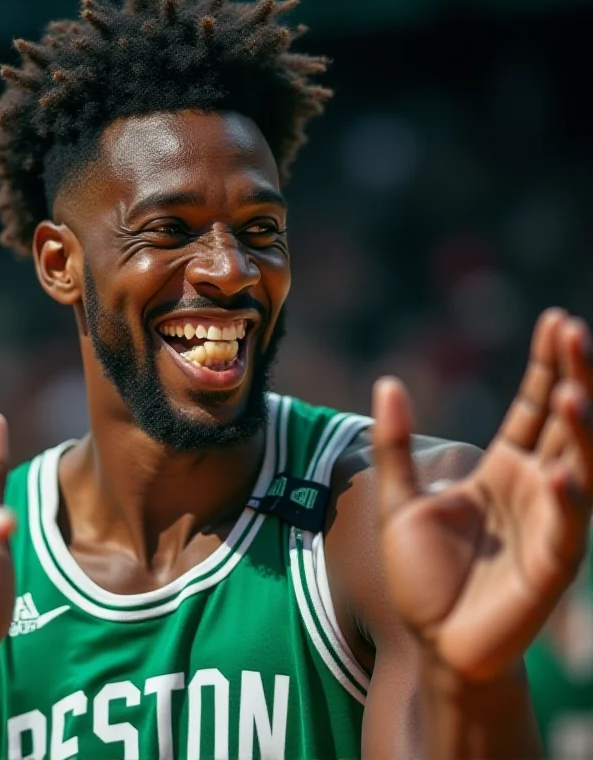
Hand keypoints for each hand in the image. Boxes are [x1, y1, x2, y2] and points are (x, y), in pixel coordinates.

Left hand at [373, 308, 592, 680]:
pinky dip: (567, 501)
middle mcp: (535, 489)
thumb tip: (387, 382)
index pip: (533, 408)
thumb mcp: (398, 499)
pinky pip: (566, 530)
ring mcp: (548, 526)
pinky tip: (562, 471)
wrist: (432, 640)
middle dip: (573, 379)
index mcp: (504, 469)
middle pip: (564, 426)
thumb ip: (394, 445)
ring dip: (581, 432)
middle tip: (574, 331)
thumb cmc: (421, 572)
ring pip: (579, 468)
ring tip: (574, 392)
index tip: (555, 321)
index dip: (546, 367)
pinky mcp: (550, 569)